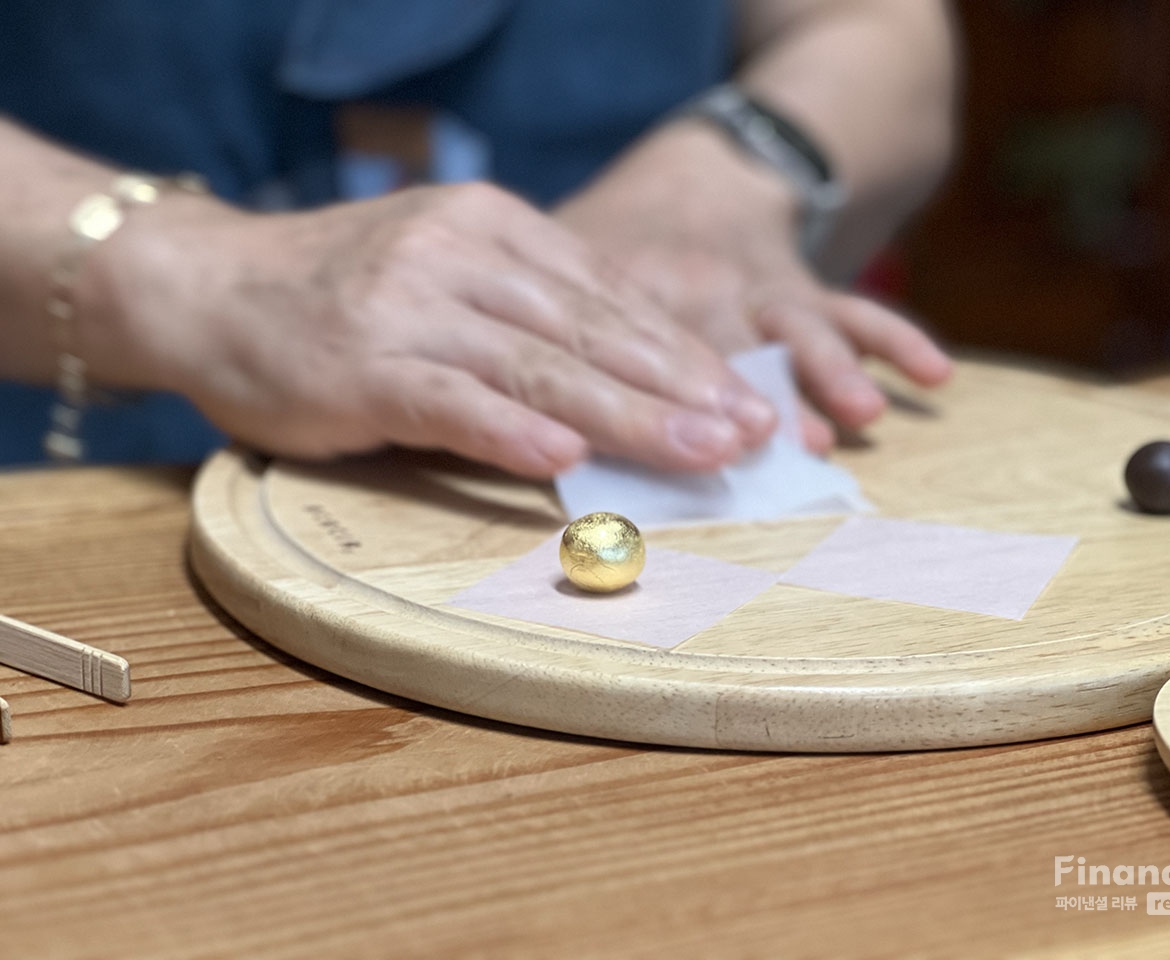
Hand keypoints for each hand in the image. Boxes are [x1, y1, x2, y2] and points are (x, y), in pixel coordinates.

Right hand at [80, 181, 778, 476]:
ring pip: (542, 365)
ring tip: (701, 450)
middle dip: (683, 386)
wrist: (207, 285)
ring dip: (629, 414)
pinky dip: (510, 428)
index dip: (684, 351)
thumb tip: (625, 382)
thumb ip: (527, 316)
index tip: (746, 396)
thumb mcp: (446, 276)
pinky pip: (452, 399)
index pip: (610, 295)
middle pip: (593, 330)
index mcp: (494, 229)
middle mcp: (461, 256)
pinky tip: (564, 455)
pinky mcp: (363, 364)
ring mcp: (411, 307)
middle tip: (754, 430)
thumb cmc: (340, 294)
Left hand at [556, 123, 952, 453]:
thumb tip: (485, 401)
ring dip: (825, 368)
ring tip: (857, 414)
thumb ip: (534, 320)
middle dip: (743, 393)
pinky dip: (894, 338)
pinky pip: (854, 308)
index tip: (663, 438)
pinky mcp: (806, 289)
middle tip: (764, 443)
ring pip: (793, 327)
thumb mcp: (564, 260)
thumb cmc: (617, 240)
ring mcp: (758, 287)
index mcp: (626, 284)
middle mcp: (698, 285)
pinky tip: (933, 376)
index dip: (644, 391)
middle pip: (720, 343)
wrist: (700, 182)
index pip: (631, 342)